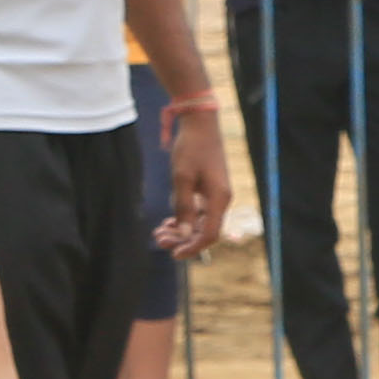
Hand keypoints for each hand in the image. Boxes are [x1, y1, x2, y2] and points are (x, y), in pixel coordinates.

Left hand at [156, 98, 225, 256]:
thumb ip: (183, 207)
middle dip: (182, 239)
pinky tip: (168, 221)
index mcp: (219, 199)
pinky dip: (184, 218)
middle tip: (158, 240)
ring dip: (181, 230)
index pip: (209, 234)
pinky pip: (198, 212)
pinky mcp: (209, 190)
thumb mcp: (182, 178)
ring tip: (159, 232)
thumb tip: (184, 234)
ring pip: (199, 223)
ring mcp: (215, 195)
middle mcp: (220, 200)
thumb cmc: (191, 148)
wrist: (200, 124)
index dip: (192, 247)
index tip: (173, 254)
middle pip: (204, 231)